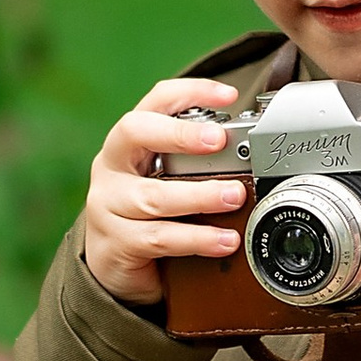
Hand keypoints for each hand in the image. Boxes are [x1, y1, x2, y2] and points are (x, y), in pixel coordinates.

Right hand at [79, 78, 244, 308]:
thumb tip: (253, 155)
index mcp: (129, 142)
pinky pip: (159, 238)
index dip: (190, 92)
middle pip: (135, 132)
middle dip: (180, 133)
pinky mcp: (115, 243)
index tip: (230, 96)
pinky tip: (224, 240)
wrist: (111, 268)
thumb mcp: (167, 181)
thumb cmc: (148, 215)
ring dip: (199, 195)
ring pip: (153, 195)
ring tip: (235, 197)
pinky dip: (196, 239)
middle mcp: (112, 166)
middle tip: (220, 140)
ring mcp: (107, 205)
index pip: (154, 101)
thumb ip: (195, 164)